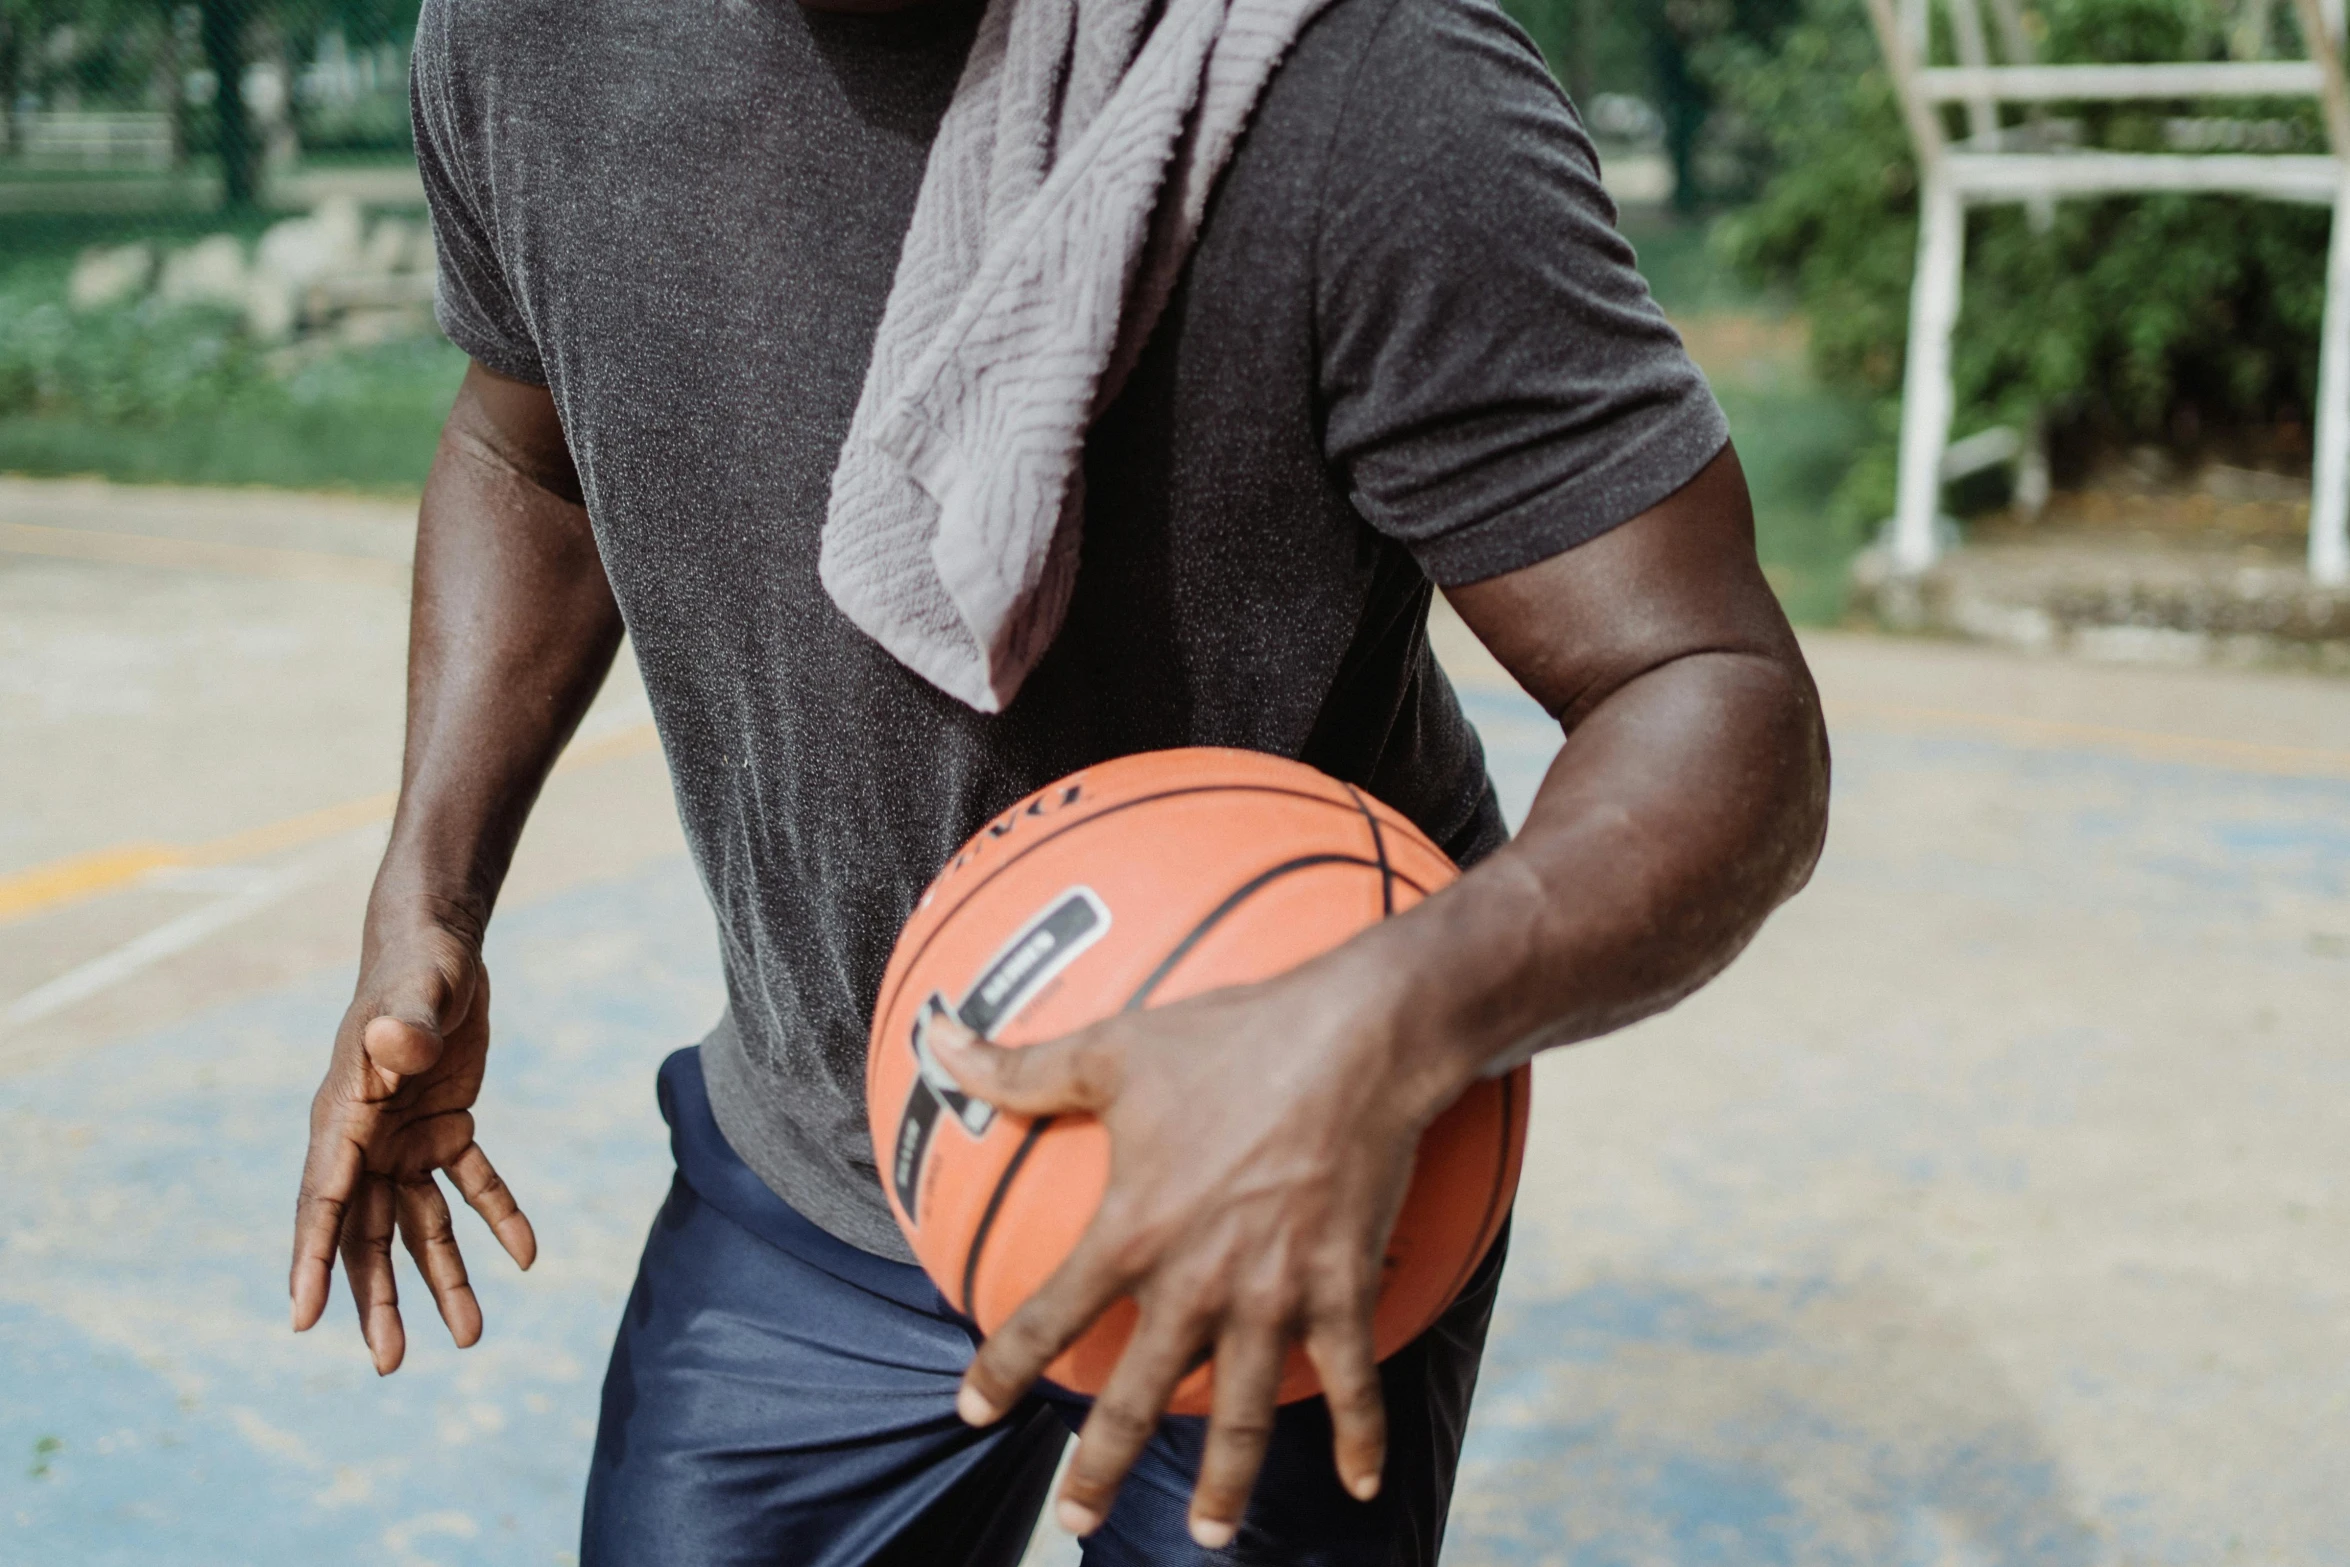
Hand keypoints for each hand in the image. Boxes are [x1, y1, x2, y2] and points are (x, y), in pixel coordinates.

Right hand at [290, 918, 535, 1372]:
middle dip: (378, 1299)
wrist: (440, 950)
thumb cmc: (419, 968)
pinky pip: (472, 1185)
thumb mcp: (418, 993)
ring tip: (472, 1336)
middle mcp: (365, 1140)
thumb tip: (397, 1047)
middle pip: (365, 1234)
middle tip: (391, 1364)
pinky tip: (527, 1257)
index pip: (323, 1200)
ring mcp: (403, 1139)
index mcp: (343, 1116)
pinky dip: (498, 1217)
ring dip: (443, 1278)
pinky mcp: (445, 1128)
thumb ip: (405, 1028)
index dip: (312, 1260)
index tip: (303, 1321)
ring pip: (418, 1225)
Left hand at [931, 957, 1465, 1548]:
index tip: (973, 1411)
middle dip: (1103, 1466)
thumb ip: (1020, 1064)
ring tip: (1210, 1534)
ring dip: (1224, 1484)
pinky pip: (1352, 1381)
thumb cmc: (1229, 1038)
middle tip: (1077, 1518)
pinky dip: (1359, 1440)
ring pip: (1241, 1417)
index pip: (1047, 1317)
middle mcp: (1197, 1282)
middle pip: (1139, 1398)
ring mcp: (1273, 1296)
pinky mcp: (1341, 1290)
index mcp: (1132, 1231)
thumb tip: (931, 1035)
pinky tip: (1359, 1486)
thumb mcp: (1112, 1047)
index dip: (1003, 1369)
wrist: (1356, 1038)